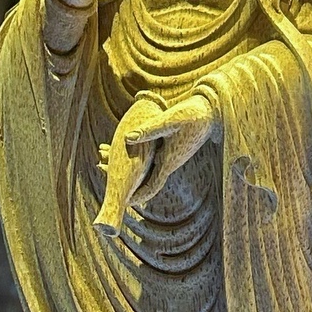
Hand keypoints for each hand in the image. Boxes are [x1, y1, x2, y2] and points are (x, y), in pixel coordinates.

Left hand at [95, 92, 217, 236]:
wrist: (210, 111)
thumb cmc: (193, 115)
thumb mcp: (170, 120)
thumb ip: (150, 129)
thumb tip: (127, 138)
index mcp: (169, 161)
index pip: (151, 186)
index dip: (136, 196)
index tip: (121, 201)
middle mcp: (167, 162)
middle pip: (142, 176)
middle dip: (121, 175)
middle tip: (100, 166)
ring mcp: (167, 155)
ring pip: (142, 165)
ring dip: (123, 162)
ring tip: (104, 153)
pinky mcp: (167, 147)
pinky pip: (146, 155)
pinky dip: (132, 151)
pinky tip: (120, 142)